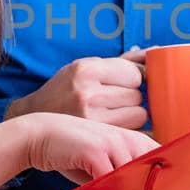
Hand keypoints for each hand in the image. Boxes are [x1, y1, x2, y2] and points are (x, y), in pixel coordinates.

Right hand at [6, 52, 146, 128]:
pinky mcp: (94, 138)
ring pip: (139, 115)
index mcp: (86, 69)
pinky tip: (115, 130)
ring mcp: (90, 117)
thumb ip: (123, 61)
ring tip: (110, 117)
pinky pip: (132, 134)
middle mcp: (87, 91)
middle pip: (138, 95)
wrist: (32, 120)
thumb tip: (157, 51)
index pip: (135, 73)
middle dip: (131, 99)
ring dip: (131, 117)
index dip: (133, 80)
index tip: (120, 86)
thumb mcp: (86, 68)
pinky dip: (130, 133)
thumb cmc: (65, 92)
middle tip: (111, 104)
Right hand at [20, 112, 156, 186]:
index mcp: (133, 139)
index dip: (165, 182)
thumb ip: (123, 175)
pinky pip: (110, 180)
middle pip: (152, 171)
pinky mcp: (94, 151)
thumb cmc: (74, 153)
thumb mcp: (104, 161)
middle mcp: (127, 138)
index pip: (161, 161)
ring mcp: (112, 143)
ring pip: (132, 178)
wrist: (41, 135)